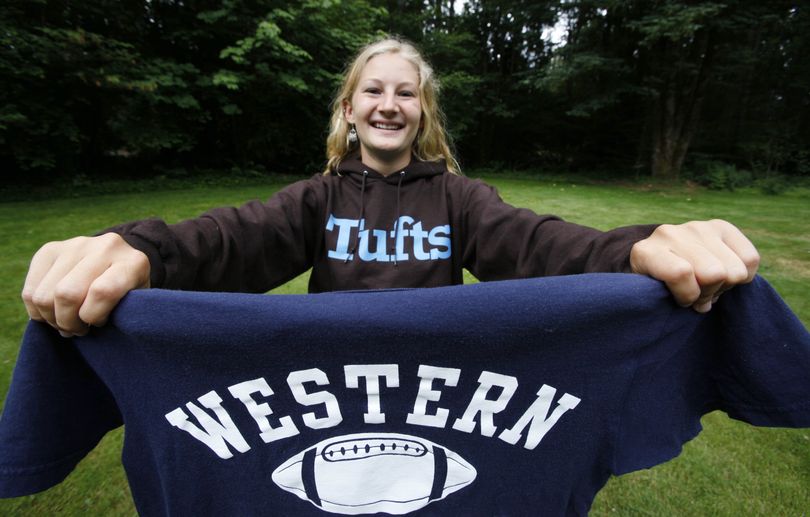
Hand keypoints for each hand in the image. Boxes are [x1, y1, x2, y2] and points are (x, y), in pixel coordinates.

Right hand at [21, 233, 149, 335]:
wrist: (119, 262)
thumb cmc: (128, 294)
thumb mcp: (136, 305)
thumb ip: (122, 314)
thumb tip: (90, 326)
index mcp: (134, 262)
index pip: (102, 292)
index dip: (93, 316)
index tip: (97, 324)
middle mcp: (105, 247)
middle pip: (67, 294)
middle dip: (68, 322)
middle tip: (77, 329)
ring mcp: (76, 244)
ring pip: (44, 295)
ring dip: (51, 318)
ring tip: (66, 321)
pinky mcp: (50, 249)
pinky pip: (30, 290)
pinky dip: (37, 311)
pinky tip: (53, 312)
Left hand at [630, 219, 759, 312]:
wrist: (662, 261)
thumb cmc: (658, 287)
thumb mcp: (653, 298)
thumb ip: (666, 302)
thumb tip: (703, 305)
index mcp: (646, 252)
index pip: (680, 273)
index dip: (688, 295)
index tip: (682, 301)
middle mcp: (670, 233)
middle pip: (714, 273)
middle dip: (709, 292)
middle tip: (698, 293)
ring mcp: (696, 227)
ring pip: (735, 270)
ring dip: (725, 285)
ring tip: (708, 284)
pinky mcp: (721, 226)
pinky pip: (750, 259)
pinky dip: (743, 276)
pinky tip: (724, 273)